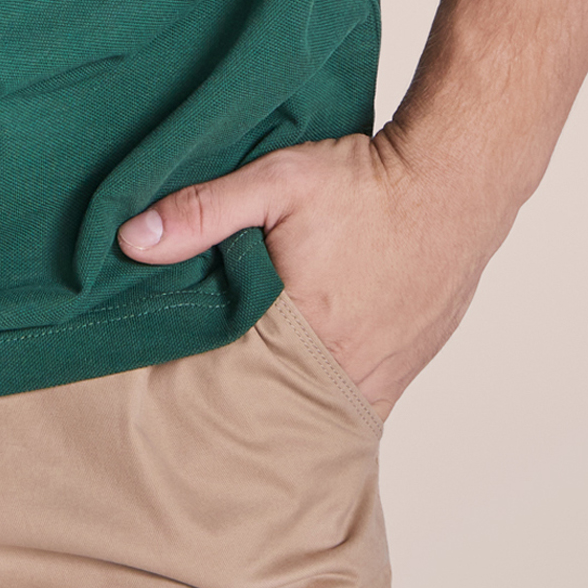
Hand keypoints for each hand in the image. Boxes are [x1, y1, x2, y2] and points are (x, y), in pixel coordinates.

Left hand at [116, 130, 502, 417]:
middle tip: (198, 396)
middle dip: (240, 396)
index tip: (167, 376)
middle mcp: (347, 368)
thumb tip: (132, 241)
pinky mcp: (409, 367)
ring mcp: (385, 374)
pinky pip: (358, 401)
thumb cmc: (366, 181)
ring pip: (318, 407)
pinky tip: (302, 383)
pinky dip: (329, 395)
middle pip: (276, 401)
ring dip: (287, 397)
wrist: (455, 179)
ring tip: (249, 386)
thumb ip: (203, 210)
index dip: (200, 375)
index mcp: (304, 330)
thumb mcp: (276, 180)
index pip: (233, 377)